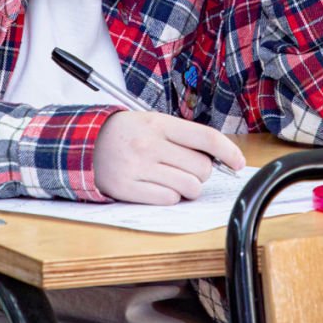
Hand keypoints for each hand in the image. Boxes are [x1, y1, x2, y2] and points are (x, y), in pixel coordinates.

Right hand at [92, 112, 247, 204]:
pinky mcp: (127, 188)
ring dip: (188, 188)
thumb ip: (184, 137)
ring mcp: (138, 167)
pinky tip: (158, 187)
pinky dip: (170, 197)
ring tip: (173, 179)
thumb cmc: (127, 134)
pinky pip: (169, 200)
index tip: (238, 163)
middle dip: (201, 173)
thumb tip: (219, 158)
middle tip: (186, 169)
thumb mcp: (154, 123)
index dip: (229, 151)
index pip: (206, 138)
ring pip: (189, 187)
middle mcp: (150, 144)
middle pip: (202, 168)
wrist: (85, 143)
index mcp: (160, 124)